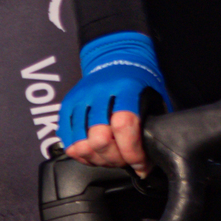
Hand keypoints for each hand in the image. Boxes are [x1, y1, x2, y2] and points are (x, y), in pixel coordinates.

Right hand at [56, 29, 167, 173]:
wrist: (115, 56)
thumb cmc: (137, 80)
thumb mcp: (153, 95)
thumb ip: (152, 123)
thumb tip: (151, 159)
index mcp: (126, 87)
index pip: (124, 125)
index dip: (132, 152)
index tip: (140, 164)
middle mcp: (100, 92)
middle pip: (100, 139)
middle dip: (115, 159)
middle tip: (126, 161)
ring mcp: (80, 99)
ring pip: (81, 144)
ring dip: (98, 160)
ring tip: (111, 158)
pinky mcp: (67, 106)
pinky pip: (67, 140)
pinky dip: (81, 154)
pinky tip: (96, 154)